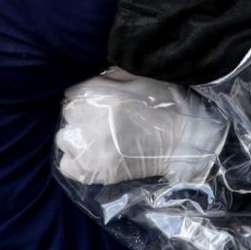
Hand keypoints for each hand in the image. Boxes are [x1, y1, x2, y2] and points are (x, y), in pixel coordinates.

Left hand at [56, 68, 228, 184]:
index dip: (85, 95)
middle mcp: (92, 122)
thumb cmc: (166, 105)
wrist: (185, 142)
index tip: (98, 100)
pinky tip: (93, 155)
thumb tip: (87, 80)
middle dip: (82, 114)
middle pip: (69, 114)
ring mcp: (93, 150)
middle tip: (102, 119)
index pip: (72, 93)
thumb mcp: (140, 78)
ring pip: (65, 139)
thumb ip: (109, 76)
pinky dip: (75, 161)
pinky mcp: (96, 173)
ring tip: (97, 138)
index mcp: (103, 96)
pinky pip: (67, 166)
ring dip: (77, 136)